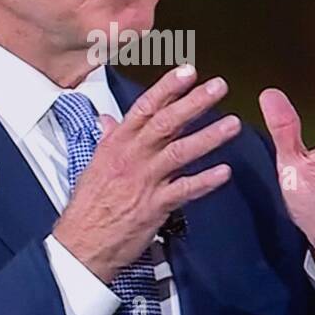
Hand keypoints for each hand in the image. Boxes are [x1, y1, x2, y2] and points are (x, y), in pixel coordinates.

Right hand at [52, 64, 240, 282]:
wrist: (82, 243)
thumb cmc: (89, 205)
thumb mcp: (94, 164)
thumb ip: (108, 139)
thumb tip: (109, 120)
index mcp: (118, 144)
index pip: (145, 107)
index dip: (168, 88)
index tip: (188, 72)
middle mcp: (133, 157)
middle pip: (167, 123)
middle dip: (195, 103)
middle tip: (218, 87)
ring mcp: (145, 180)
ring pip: (180, 152)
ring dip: (209, 137)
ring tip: (232, 124)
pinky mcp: (155, 206)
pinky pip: (185, 190)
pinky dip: (205, 181)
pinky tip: (224, 172)